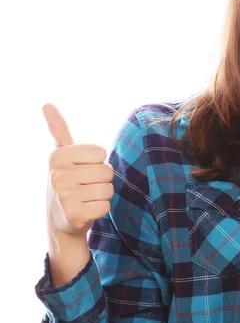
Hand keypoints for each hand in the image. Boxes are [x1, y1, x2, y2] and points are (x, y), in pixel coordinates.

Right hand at [43, 103, 114, 237]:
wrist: (60, 219)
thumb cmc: (68, 181)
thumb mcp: (62, 155)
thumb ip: (59, 130)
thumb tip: (47, 103)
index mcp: (57, 156)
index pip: (101, 153)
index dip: (97, 162)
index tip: (82, 168)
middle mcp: (58, 175)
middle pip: (107, 171)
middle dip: (102, 179)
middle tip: (85, 186)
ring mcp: (64, 196)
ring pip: (109, 189)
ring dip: (102, 194)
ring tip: (86, 197)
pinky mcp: (74, 215)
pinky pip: (106, 206)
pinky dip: (101, 209)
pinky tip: (86, 210)